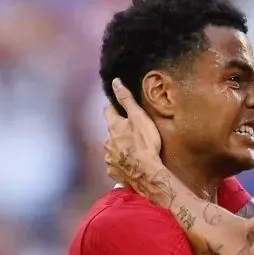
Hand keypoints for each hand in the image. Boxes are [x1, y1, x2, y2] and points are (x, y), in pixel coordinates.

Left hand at [102, 78, 165, 199]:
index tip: (123, 110)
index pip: (108, 111)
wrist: (147, 172)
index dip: (115, 108)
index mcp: (113, 126)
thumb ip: (126, 100)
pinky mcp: (113, 171)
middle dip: (118, 131)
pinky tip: (130, 165)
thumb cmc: (145, 143)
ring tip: (133, 151)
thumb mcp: (138, 117)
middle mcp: (106, 141)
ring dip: (119, 148)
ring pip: (112, 148)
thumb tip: (115, 81)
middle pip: (110, 131)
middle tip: (132, 132)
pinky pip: (115, 165)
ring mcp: (109, 158)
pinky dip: (121, 163)